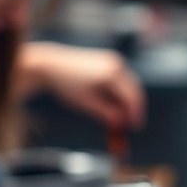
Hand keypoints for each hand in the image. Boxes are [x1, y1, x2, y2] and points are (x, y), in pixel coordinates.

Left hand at [21, 42, 145, 131]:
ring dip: (127, 100)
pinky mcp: (108, 59)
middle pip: (134, 89)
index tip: (135, 128)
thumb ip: (108, 114)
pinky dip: (120, 91)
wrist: (51, 65)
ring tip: (119, 115)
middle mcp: (117, 64)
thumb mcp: (88, 104)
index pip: (132, 97)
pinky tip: (113, 103)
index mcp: (113, 74)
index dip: (136, 114)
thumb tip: (122, 124)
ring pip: (129, 84)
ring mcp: (114, 60)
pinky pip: (121, 78)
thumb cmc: (66, 85)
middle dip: (133, 108)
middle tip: (130, 124)